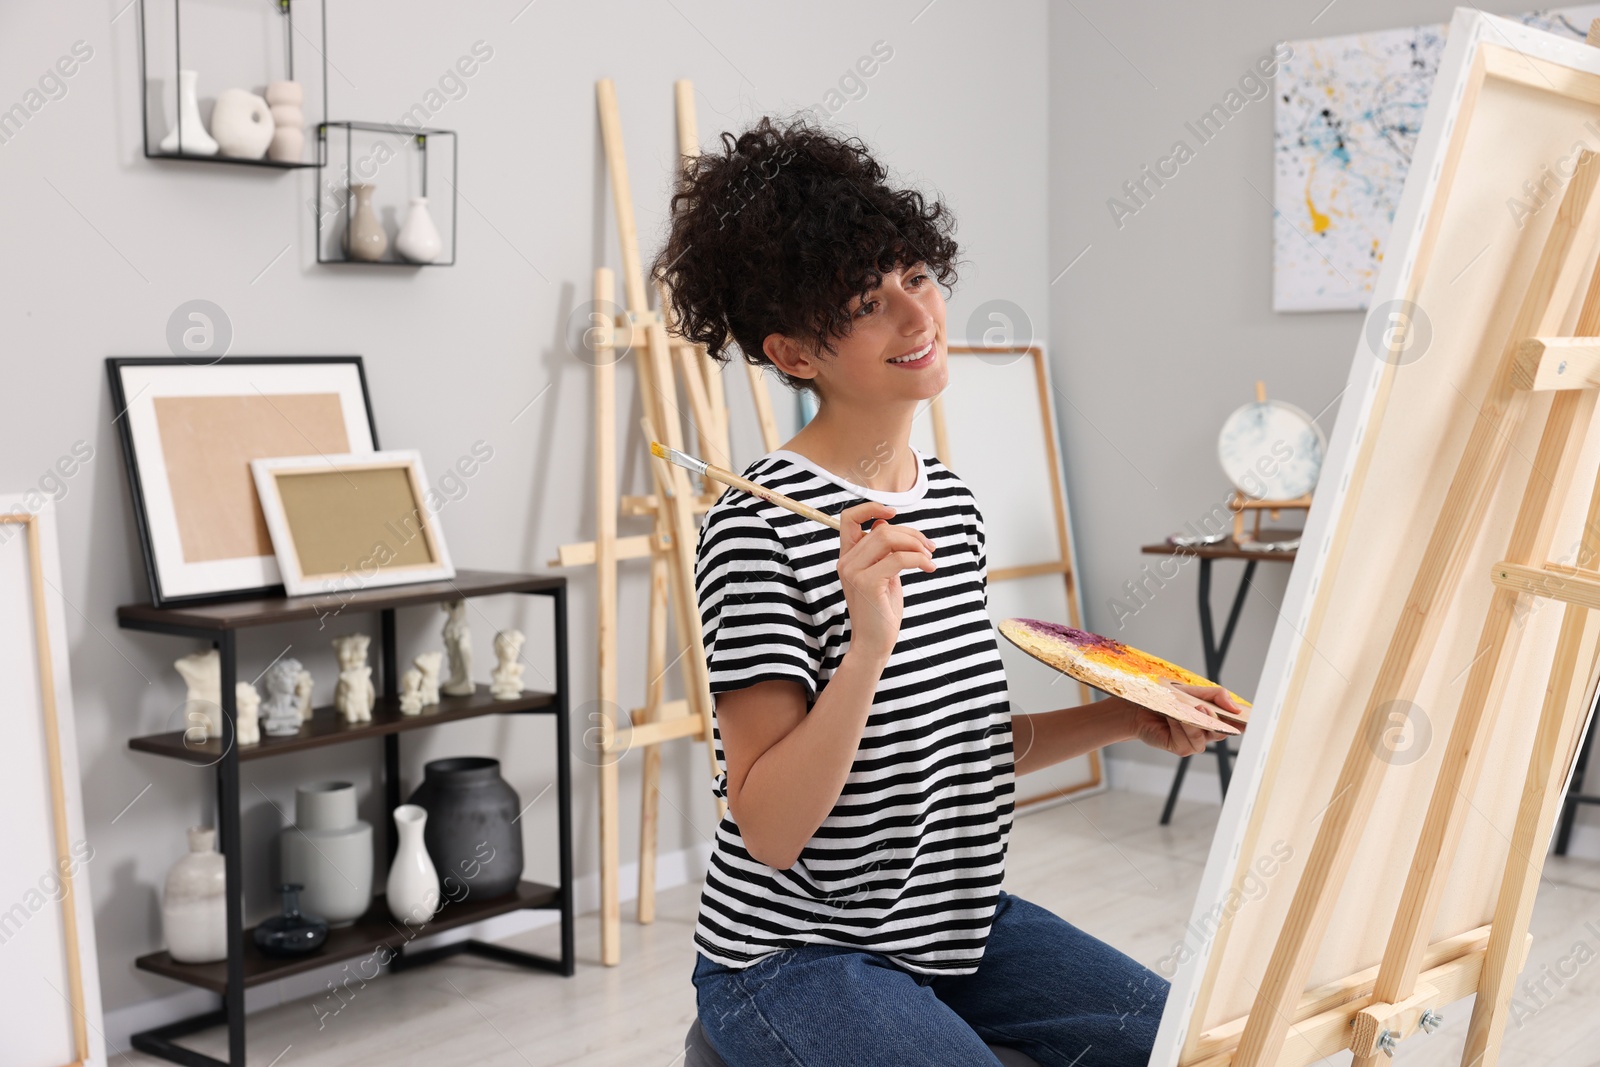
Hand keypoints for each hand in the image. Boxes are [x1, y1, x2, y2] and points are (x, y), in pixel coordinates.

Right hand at [837, 500, 936, 661]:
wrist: (874, 643)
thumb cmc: (881, 610)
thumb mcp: (883, 574)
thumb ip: (884, 551)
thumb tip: (889, 523)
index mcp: (848, 557)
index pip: (849, 519)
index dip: (870, 508)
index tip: (893, 513)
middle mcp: (846, 562)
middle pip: (881, 529)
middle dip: (911, 534)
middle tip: (930, 547)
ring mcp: (854, 572)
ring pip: (888, 539)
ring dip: (916, 545)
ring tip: (929, 558)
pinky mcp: (867, 583)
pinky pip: (898, 559)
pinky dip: (919, 559)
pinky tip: (929, 568)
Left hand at [1122, 684, 1240, 756]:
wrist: (1140, 707)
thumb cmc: (1168, 698)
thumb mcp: (1194, 692)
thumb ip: (1217, 696)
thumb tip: (1235, 707)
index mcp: (1215, 718)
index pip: (1235, 722)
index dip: (1244, 722)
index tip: (1249, 718)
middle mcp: (1208, 733)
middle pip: (1221, 730)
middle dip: (1213, 719)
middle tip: (1202, 708)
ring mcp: (1195, 742)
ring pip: (1204, 736)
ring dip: (1193, 721)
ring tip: (1183, 709)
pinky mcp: (1181, 748)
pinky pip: (1188, 740)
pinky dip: (1181, 726)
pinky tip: (1172, 717)